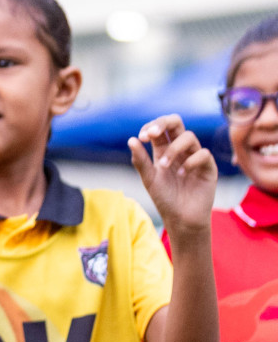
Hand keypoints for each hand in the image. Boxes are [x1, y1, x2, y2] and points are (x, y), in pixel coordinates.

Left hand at [129, 115, 216, 235]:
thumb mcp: (149, 179)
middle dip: (164, 123)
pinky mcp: (208, 167)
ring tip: (163, 166)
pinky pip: (203, 154)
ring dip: (173, 149)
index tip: (142, 137)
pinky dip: (190, 162)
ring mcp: (195, 157)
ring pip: (189, 137)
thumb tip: (131, 140)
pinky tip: (182, 174)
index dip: (151, 127)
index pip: (160, 129)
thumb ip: (140, 161)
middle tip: (152, 134)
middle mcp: (180, 150)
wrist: (181, 218)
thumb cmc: (165, 198)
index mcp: (163, 150)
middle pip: (177, 123)